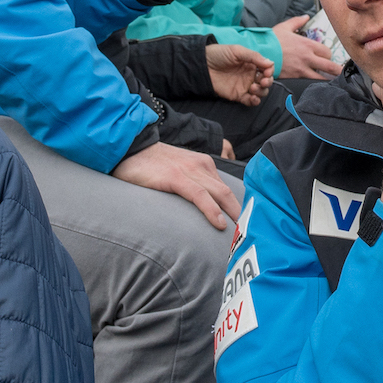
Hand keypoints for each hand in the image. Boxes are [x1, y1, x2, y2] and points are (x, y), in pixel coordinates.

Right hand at [116, 139, 238, 230]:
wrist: (129, 147)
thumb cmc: (151, 164)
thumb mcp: (178, 172)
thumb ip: (192, 184)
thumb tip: (203, 208)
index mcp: (204, 165)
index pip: (227, 189)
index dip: (238, 208)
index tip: (247, 226)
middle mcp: (202, 166)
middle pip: (229, 193)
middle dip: (242, 214)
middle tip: (253, 235)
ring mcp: (189, 171)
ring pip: (219, 194)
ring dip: (233, 215)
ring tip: (243, 235)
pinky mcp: (175, 177)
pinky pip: (199, 196)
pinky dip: (212, 210)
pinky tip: (220, 224)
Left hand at [206, 43, 273, 106]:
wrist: (202, 65)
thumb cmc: (219, 54)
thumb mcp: (237, 51)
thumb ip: (253, 56)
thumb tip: (270, 63)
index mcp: (252, 63)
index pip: (267, 69)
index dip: (270, 71)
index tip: (267, 71)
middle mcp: (250, 75)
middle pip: (266, 81)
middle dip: (268, 82)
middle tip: (262, 81)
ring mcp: (245, 86)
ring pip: (261, 92)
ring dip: (262, 91)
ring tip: (253, 87)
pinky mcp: (238, 95)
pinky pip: (250, 101)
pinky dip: (255, 101)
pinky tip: (253, 98)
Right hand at [272, 17, 339, 80]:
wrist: (260, 53)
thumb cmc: (271, 41)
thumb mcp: (285, 27)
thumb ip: (297, 22)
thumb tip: (305, 17)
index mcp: (307, 44)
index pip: (327, 52)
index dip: (328, 55)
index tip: (326, 57)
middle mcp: (308, 57)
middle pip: (330, 66)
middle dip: (336, 69)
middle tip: (340, 72)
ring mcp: (302, 69)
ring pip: (323, 77)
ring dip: (328, 78)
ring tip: (332, 80)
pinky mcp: (296, 77)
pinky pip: (310, 82)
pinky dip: (316, 84)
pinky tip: (318, 85)